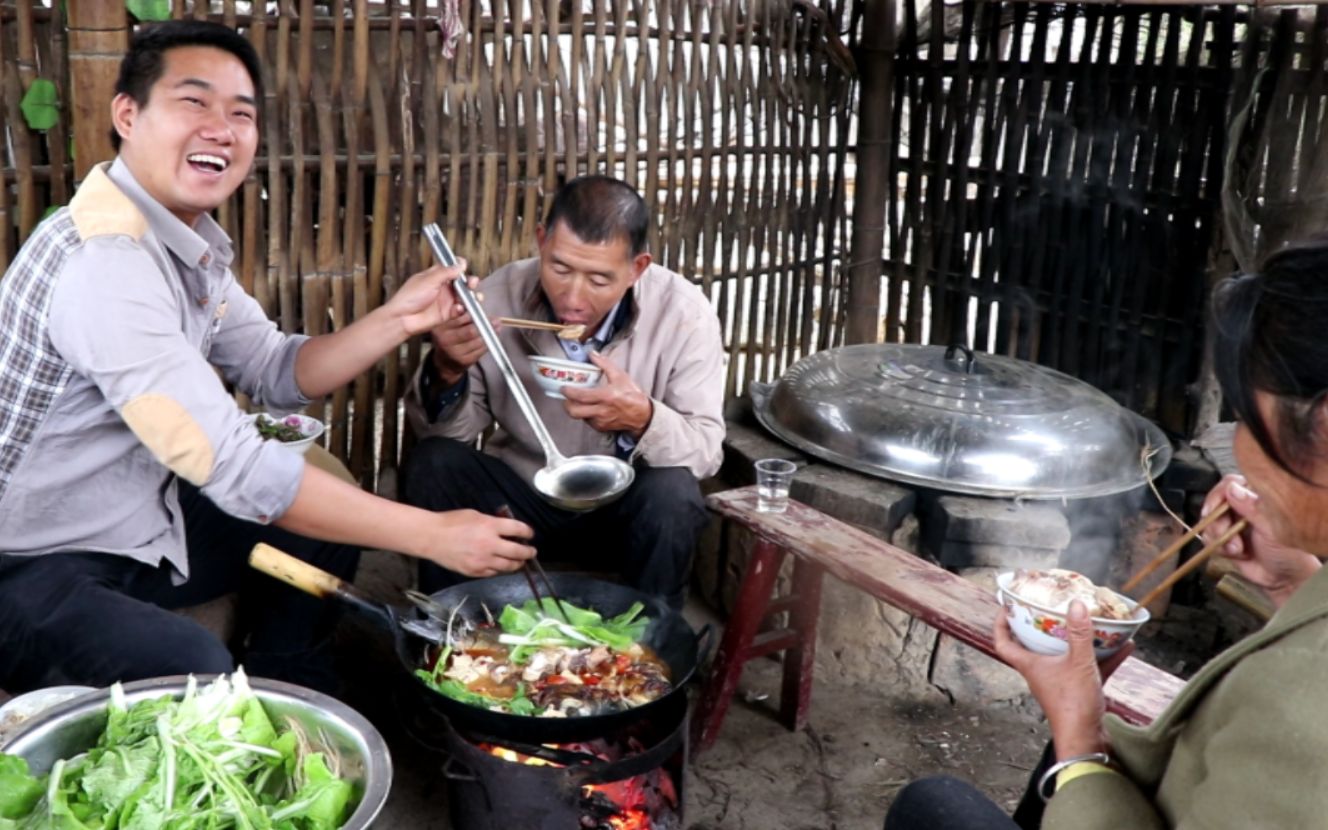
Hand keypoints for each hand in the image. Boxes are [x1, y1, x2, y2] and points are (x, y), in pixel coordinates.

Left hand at [384, 260, 468, 336]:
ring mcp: (445, 301)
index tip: (464, 266)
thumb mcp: (429, 280)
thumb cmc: (409, 297)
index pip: (451, 267)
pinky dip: (462, 309)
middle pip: (461, 282)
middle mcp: (442, 288)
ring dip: (470, 296)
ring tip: (472, 296)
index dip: (459, 266)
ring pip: (464, 297)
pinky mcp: (447, 314)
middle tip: (472, 282)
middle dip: (470, 282)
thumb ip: (446, 272)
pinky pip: (460, 310)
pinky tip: (458, 308)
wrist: (403, 318)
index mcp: (435, 276)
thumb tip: (460, 264)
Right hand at [419, 509, 535, 576]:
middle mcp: (489, 544)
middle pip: (518, 552)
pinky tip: (502, 565)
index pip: (518, 530)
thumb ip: (493, 522)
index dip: (528, 532)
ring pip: (509, 566)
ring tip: (520, 561)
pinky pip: (494, 573)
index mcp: (490, 526)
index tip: (530, 534)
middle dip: (528, 552)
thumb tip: (507, 530)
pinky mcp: (475, 571)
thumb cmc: (452, 522)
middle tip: (531, 552)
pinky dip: (500, 569)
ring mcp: (483, 561)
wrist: (432, 538)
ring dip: (517, 563)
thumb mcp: (476, 515)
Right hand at [429, 276, 495, 385]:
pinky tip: (493, 336)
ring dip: (490, 332)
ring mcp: (453, 351)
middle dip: (484, 322)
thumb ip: (462, 302)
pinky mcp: (463, 360)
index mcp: (439, 325)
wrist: (445, 360)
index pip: (457, 315)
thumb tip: (475, 286)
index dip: (471, 307)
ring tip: (497, 326)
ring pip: (476, 339)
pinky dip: (489, 342)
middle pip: (469, 329)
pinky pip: (480, 350)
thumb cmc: (451, 333)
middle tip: (495, 319)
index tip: (480, 300)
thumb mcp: (451, 318)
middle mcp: (443, 338)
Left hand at [560, 351, 652, 437]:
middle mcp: (601, 411)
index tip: (564, 387)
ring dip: (576, 409)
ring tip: (578, 401)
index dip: (569, 392)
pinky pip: (588, 421)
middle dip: (566, 404)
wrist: (642, 415)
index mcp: (606, 397)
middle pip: (574, 412)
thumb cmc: (632, 396)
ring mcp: (601, 421)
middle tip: (566, 397)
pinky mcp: (601, 428)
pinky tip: (589, 408)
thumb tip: (592, 354)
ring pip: (580, 417)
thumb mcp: (620, 376)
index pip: (581, 396)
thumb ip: (605, 364)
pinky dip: (585, 414)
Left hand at [994, 600, 1133, 760]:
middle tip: (1052, 609)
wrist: (1086, 741)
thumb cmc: (1073, 704)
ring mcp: (1060, 683)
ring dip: (1079, 641)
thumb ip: (1079, 634)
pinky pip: (1090, 668)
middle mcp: (1041, 673)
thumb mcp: (1078, 663)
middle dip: (1042, 626)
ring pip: (1066, 656)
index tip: (1008, 607)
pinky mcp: (1078, 692)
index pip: (1003, 642)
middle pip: (1033, 646)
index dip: (1001, 624)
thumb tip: (1076, 604)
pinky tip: (1125, 647)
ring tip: (1093, 623)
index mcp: (1031, 665)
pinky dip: (1104, 658)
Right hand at [1202, 474, 1320, 607]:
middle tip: (1225, 534)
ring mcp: (1232, 523)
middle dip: (1217, 523)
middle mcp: (1242, 507)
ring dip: (1219, 538)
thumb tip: (1232, 489)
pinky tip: (1235, 554)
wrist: (1284, 578)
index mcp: (1257, 498)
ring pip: (1209, 522)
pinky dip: (1218, 548)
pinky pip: (1208, 538)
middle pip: (1214, 504)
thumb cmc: (1288, 552)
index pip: (1230, 484)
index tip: (1212, 510)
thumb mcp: (1272, 528)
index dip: (1217, 496)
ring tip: (1237, 549)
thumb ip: (1252, 507)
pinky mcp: (1224, 538)